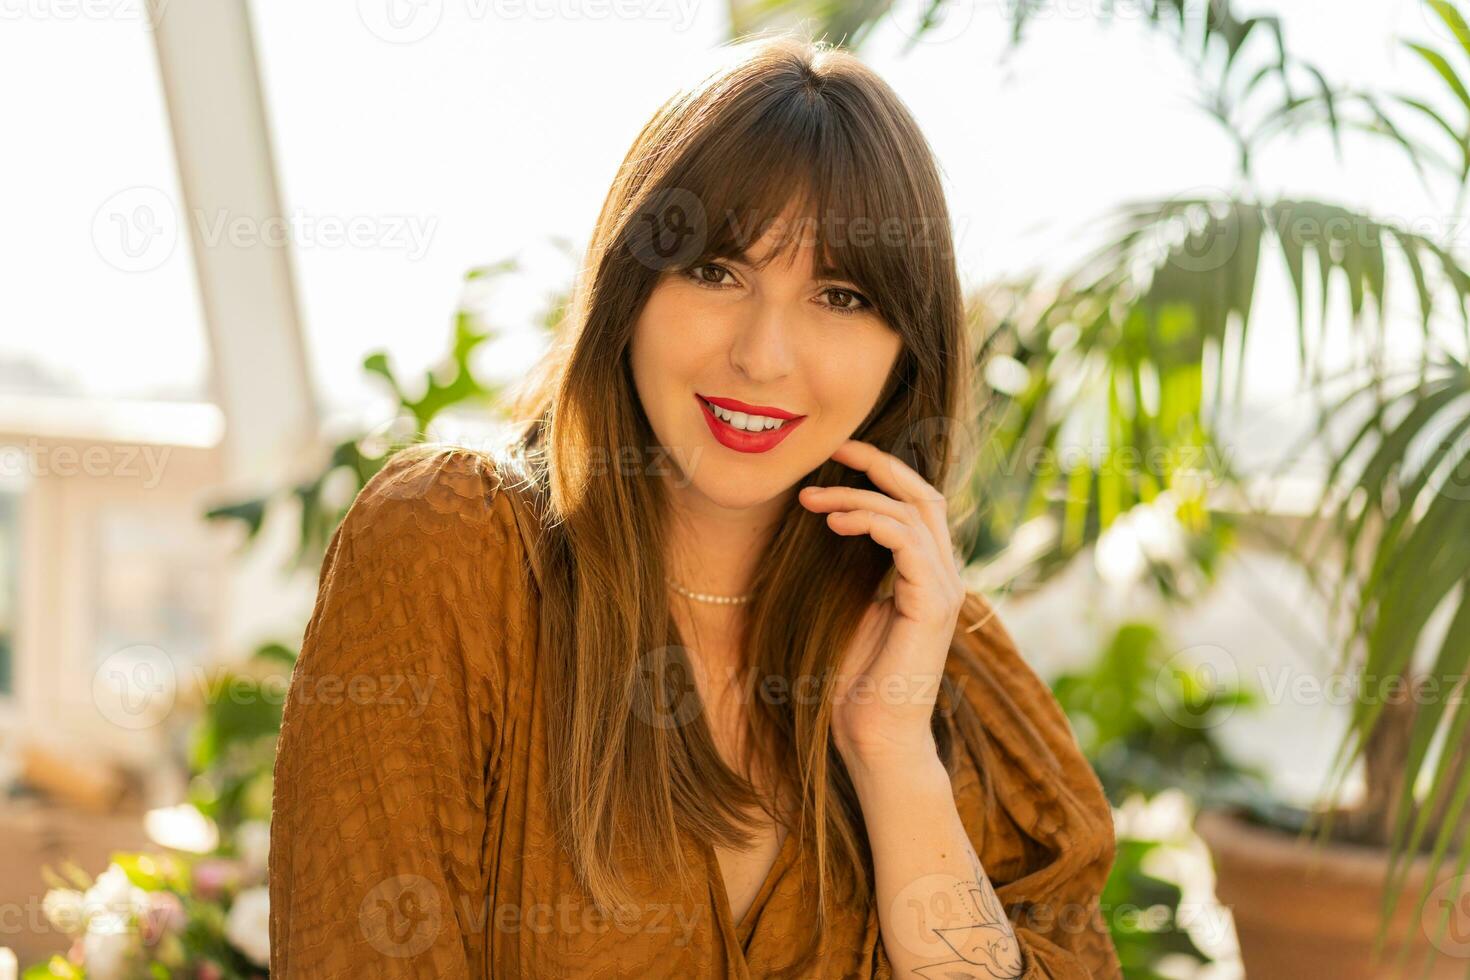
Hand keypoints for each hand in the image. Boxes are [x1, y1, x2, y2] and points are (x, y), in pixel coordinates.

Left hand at [798, 439, 965, 765]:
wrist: (872, 739)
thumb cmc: (851, 683)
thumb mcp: (845, 608)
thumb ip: (847, 568)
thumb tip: (817, 525)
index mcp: (925, 575)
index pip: (915, 503)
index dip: (879, 472)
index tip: (832, 456)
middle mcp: (943, 576)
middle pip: (924, 494)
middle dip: (879, 464)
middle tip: (832, 449)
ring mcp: (944, 590)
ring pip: (913, 512)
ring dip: (860, 496)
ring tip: (814, 496)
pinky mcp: (933, 606)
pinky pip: (910, 543)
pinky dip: (873, 522)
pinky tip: (835, 522)